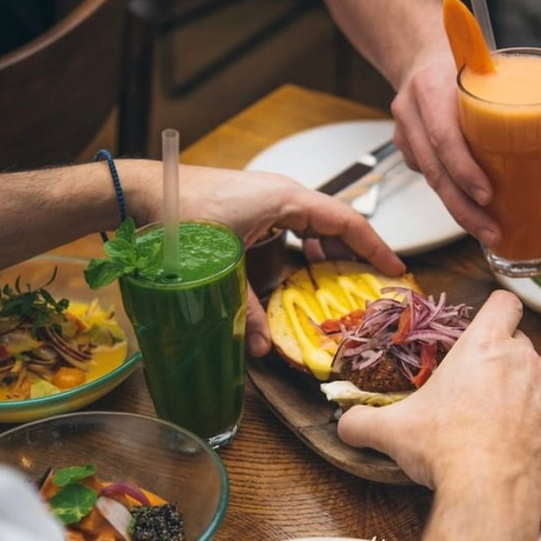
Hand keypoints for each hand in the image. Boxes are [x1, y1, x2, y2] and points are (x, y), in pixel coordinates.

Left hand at [127, 161, 404, 355]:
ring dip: (328, 253)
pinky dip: (304, 249)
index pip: (346, 222)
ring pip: (314, 226)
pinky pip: (293, 227)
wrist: (146, 192)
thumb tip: (263, 349)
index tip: (395, 270)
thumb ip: (247, 308)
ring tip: (341, 284)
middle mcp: (283, 195)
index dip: (375, 247)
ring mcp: (268, 200)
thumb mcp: (222, 264)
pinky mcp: (253, 208)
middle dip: (355, 255)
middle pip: (335, 225)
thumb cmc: (183, 215)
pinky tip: (301, 272)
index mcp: (287, 200)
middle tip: (371, 286)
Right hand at [338, 291, 540, 503]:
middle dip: (511, 357)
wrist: (487, 489)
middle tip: (491, 385)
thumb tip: (342, 426)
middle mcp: (522, 358)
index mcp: (481, 347)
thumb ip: (362, 423)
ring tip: (528, 394)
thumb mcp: (392, 433)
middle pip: (525, 340)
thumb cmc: (443, 450)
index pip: (503, 304)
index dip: (498, 314)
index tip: (490, 329)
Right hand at [391, 52, 540, 247]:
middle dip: (465, 208)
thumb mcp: (495, 75)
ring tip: (487, 232)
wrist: (421, 56)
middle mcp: (412, 111)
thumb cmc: (467, 68)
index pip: (445, 136)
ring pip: (431, 180)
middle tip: (492, 230)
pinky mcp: (405, 148)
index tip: (488, 195)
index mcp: (433, 87)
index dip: (465, 169)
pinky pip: (429, 177)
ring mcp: (405, 132)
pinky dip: (453, 195)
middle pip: (435, 171)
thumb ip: (529, 108)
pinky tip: (472, 210)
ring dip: (461, 211)